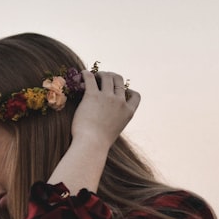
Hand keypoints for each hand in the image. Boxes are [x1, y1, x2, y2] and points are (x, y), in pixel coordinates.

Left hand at [47, 69, 139, 193]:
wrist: (92, 144)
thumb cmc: (100, 143)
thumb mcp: (114, 132)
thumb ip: (115, 121)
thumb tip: (108, 119)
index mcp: (128, 112)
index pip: (135, 96)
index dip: (129, 90)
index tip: (123, 90)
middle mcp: (120, 102)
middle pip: (119, 80)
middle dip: (112, 76)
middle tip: (104, 78)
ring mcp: (107, 98)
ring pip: (107, 76)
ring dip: (100, 74)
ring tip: (94, 76)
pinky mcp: (92, 96)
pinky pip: (90, 78)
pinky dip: (87, 74)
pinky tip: (83, 74)